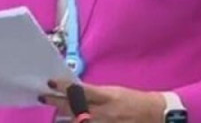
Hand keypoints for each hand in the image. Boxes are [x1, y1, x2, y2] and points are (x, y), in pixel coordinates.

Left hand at [40, 80, 165, 122]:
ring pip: (79, 122)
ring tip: (55, 112)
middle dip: (57, 103)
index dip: (64, 87)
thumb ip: (95, 94)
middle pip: (75, 108)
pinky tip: (71, 121)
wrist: (156, 115)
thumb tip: (76, 92)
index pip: (81, 91)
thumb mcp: (114, 92)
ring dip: (65, 117)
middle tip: (44, 97)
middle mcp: (104, 113)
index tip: (51, 82)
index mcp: (107, 97)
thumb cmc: (134, 100)